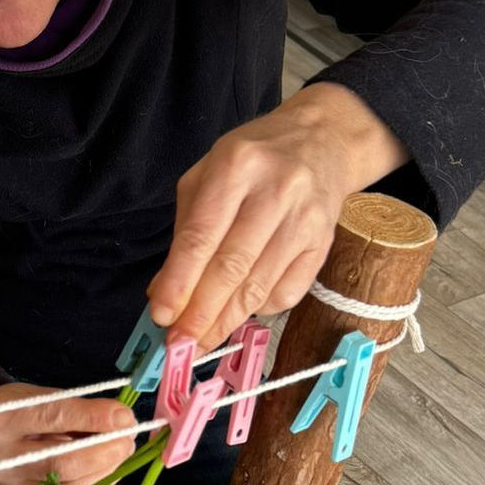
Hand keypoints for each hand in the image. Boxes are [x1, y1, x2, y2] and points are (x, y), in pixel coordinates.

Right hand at [0, 385, 136, 484]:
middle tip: (127, 440)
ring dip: (107, 474)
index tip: (124, 418)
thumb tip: (124, 422)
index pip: (53, 418)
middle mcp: (2, 460)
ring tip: (120, 455)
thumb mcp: (44, 396)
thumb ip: (82, 409)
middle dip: (106, 452)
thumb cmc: (23, 411)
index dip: (95, 419)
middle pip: (63, 464)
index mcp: (1, 419)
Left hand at [145, 83, 408, 354]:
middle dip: (200, 314)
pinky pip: (287, 292)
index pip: (201, 236)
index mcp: (236, 166)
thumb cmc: (254, 161)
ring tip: (202, 341)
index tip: (162, 317)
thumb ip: (185, 231)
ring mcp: (304, 218)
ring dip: (226, 321)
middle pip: (231, 267)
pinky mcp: (322, 242)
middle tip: (179, 344)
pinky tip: (242, 309)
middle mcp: (275, 190)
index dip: (179, 283)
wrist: (322, 140)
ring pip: (259, 286)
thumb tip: (164, 291)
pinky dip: (259, 309)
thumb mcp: (208, 176)